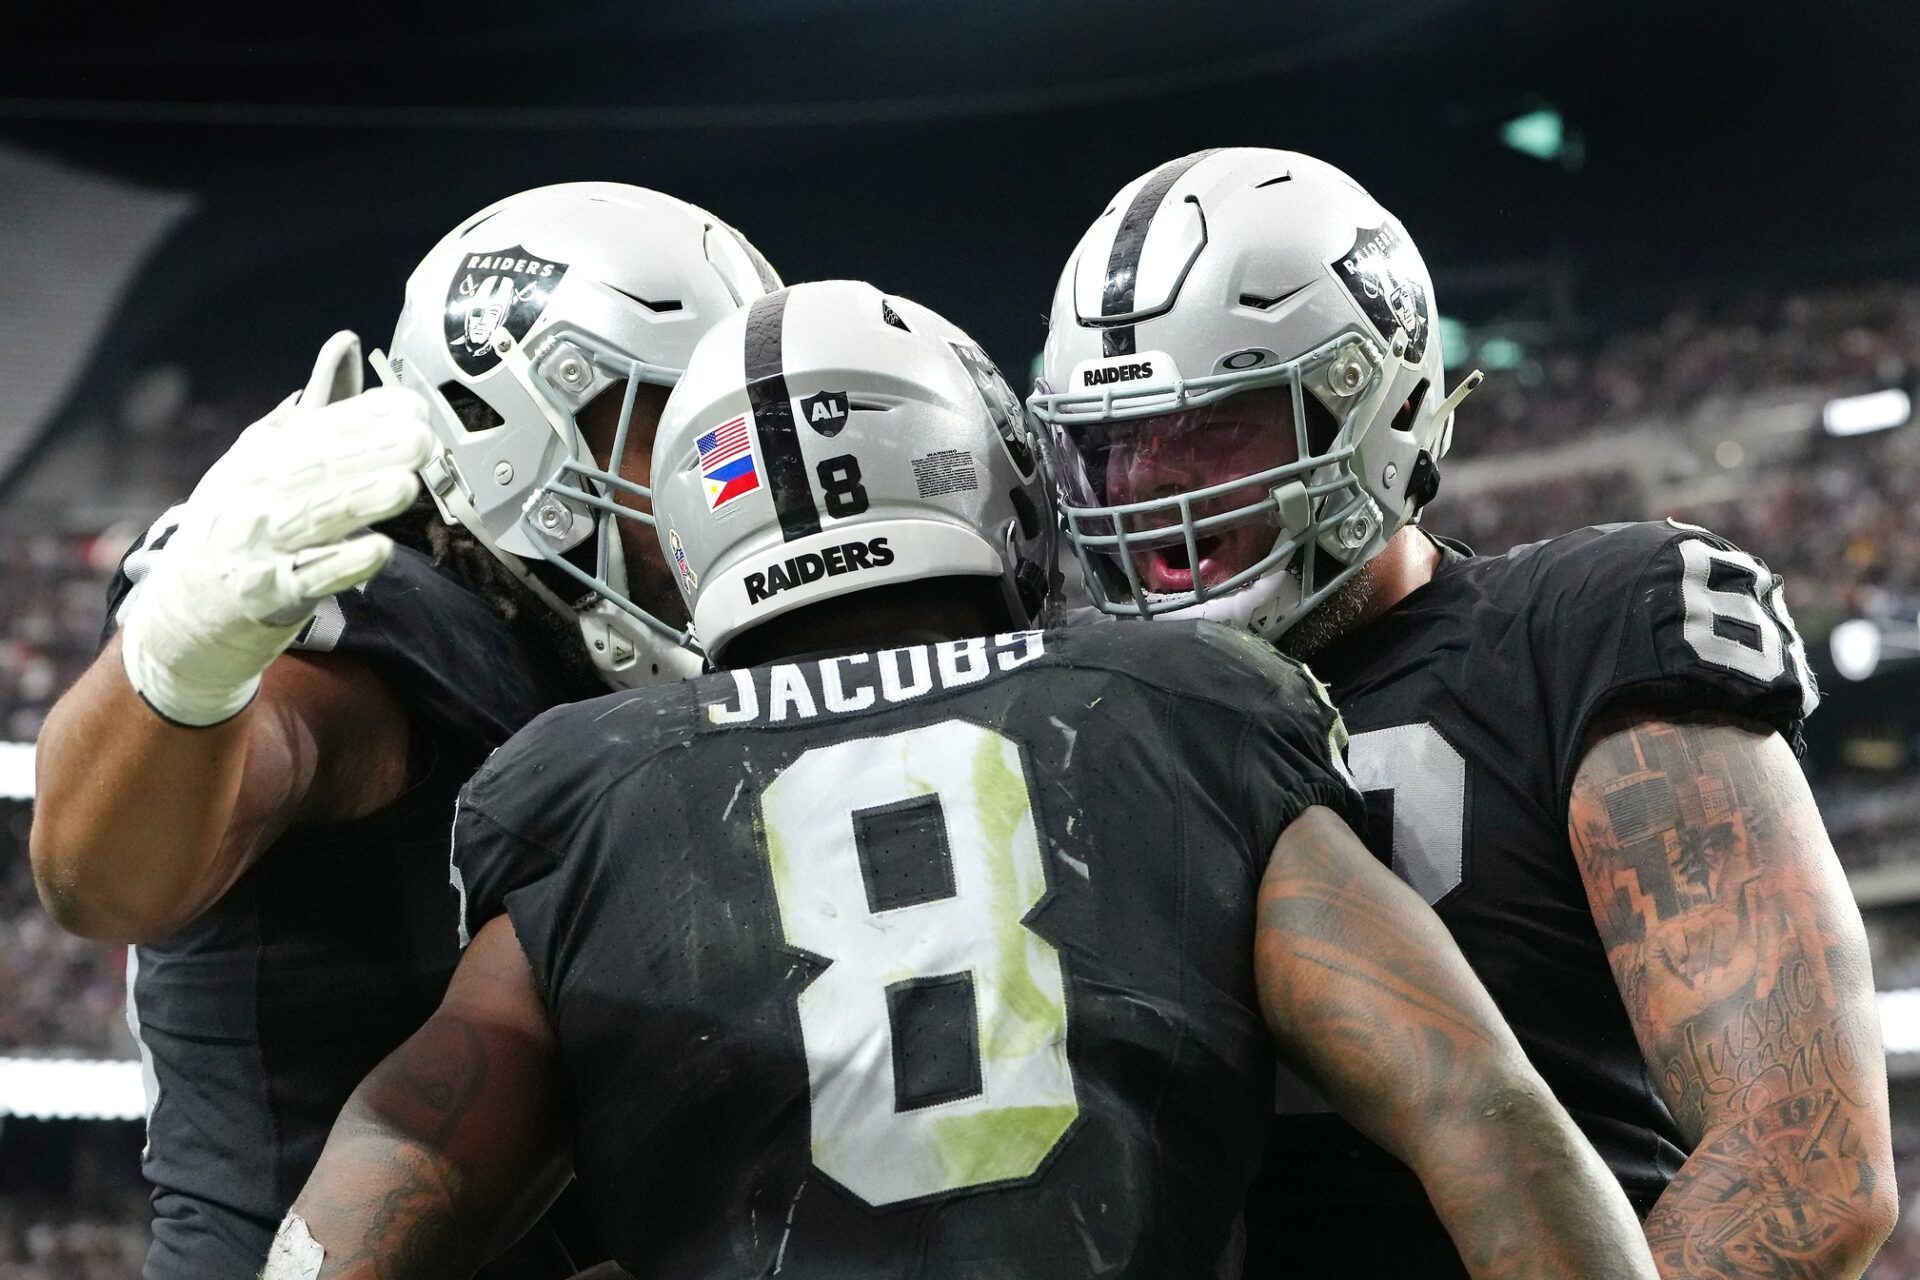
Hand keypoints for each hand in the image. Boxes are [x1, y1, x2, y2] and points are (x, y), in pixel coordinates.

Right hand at [119, 331, 432, 724]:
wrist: (183, 607)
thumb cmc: (237, 523)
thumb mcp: (265, 458)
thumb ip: (315, 409)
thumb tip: (345, 344)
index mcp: (259, 458)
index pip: (317, 429)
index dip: (367, 417)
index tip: (413, 409)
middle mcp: (253, 496)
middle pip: (315, 469)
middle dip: (370, 452)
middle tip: (422, 442)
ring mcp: (257, 546)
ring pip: (314, 518)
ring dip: (360, 500)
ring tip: (406, 485)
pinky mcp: (266, 595)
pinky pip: (310, 578)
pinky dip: (343, 563)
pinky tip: (378, 548)